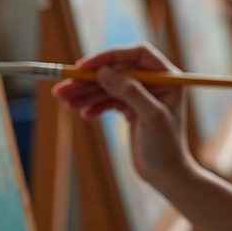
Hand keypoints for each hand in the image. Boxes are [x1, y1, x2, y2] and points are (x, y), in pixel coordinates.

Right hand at [52, 43, 194, 185]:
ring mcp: (142, 96)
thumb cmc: (166, 147)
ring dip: (86, 93)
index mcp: (167, 77)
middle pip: (117, 70)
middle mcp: (155, 83)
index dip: (110, 56)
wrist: (167, 176)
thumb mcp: (151, 117)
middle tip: (64, 87)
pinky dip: (94, 106)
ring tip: (65, 102)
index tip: (85, 66)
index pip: (137, 54)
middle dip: (90, 79)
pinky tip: (84, 113)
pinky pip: (108, 101)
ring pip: (109, 86)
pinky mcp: (131, 109)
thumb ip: (130, 92)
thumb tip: (104, 72)